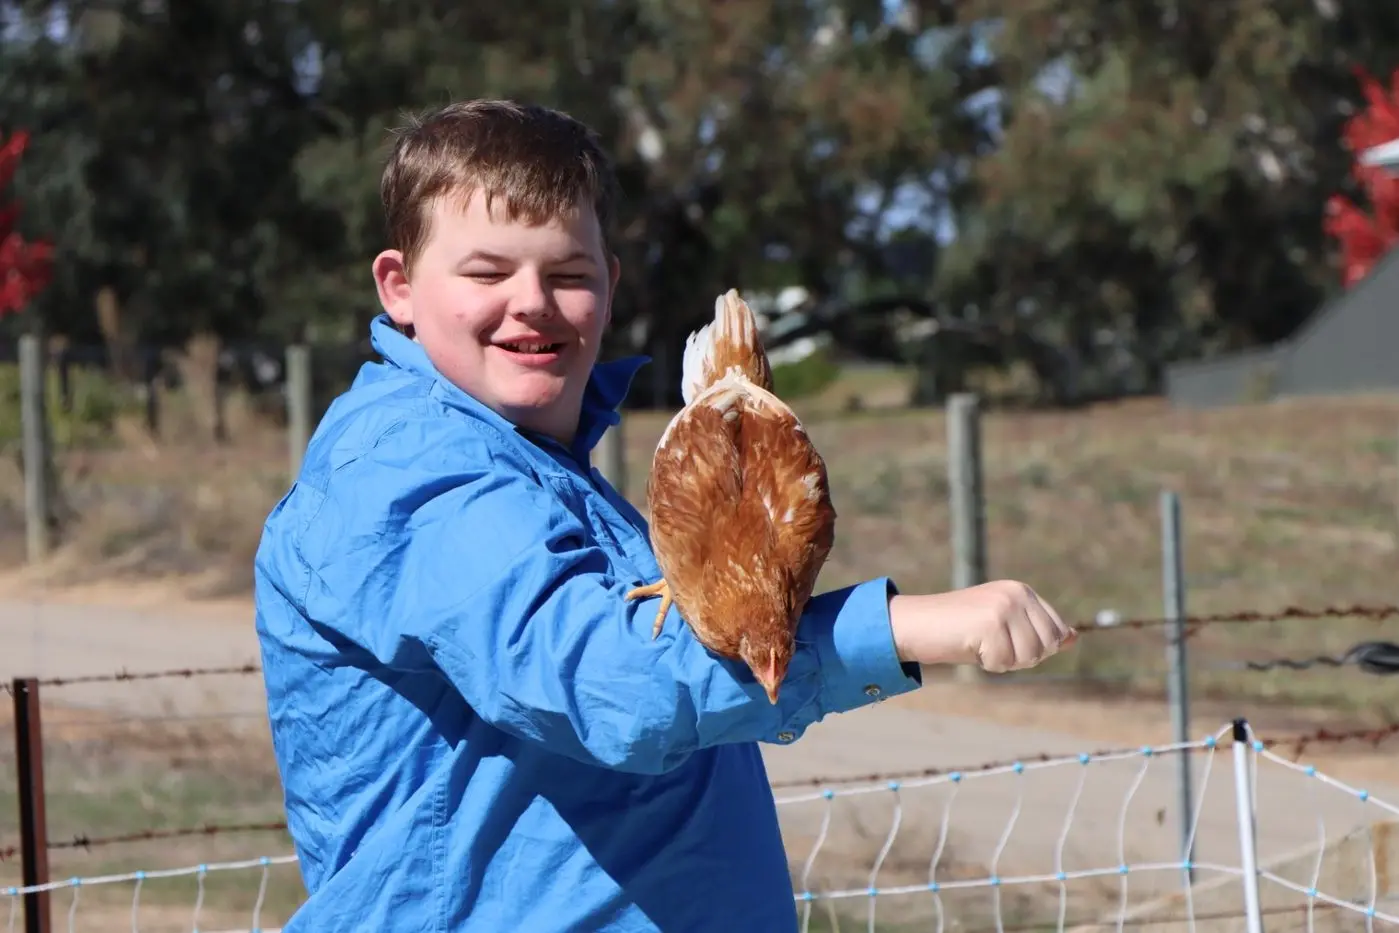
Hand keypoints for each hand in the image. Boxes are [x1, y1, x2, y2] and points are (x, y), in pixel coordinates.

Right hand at [888, 581, 1076, 672]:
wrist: (915, 623)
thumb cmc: (958, 629)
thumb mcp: (1004, 627)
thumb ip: (1037, 630)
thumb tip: (1074, 638)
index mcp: (1022, 591)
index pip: (1056, 631)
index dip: (1034, 647)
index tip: (1004, 640)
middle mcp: (1017, 594)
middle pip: (1047, 645)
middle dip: (1022, 656)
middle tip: (991, 645)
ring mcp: (1004, 606)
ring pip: (1030, 656)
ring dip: (1005, 661)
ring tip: (980, 645)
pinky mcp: (991, 623)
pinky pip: (1005, 662)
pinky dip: (988, 664)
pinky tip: (969, 647)